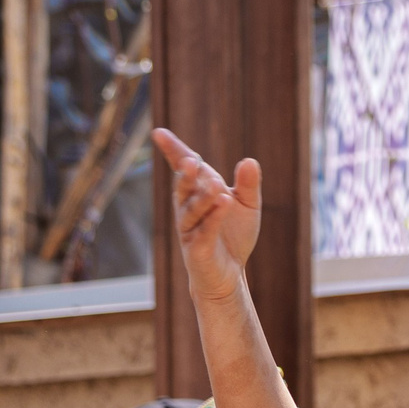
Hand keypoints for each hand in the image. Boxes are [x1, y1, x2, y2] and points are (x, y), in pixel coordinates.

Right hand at [150, 128, 261, 305]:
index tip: (158, 133)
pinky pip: (204, 232)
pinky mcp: (197, 249)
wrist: (229, 274)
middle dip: (185, 175)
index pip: (183, 169)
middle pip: (183, 188)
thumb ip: (248, 184)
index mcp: (197, 192)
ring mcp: (190, 229)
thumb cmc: (233, 236)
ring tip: (216, 185)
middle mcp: (188, 208)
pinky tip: (223, 203)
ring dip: (203, 197)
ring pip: (192, 211)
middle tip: (190, 160)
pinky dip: (214, 218)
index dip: (172, 151)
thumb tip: (250, 161)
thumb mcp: (247, 206)